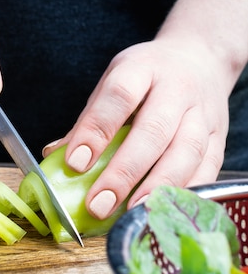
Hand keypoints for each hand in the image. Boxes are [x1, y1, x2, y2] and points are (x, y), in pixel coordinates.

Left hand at [44, 38, 229, 216]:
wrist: (200, 59)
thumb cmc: (148, 76)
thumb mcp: (114, 81)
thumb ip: (89, 119)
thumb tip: (54, 156)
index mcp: (142, 68)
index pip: (119, 96)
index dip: (96, 130)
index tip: (76, 163)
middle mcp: (177, 89)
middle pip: (154, 131)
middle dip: (124, 172)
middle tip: (98, 204)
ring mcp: (203, 114)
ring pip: (186, 153)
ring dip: (156, 187)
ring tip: (130, 214)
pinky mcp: (220, 138)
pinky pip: (208, 169)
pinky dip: (185, 192)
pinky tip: (162, 209)